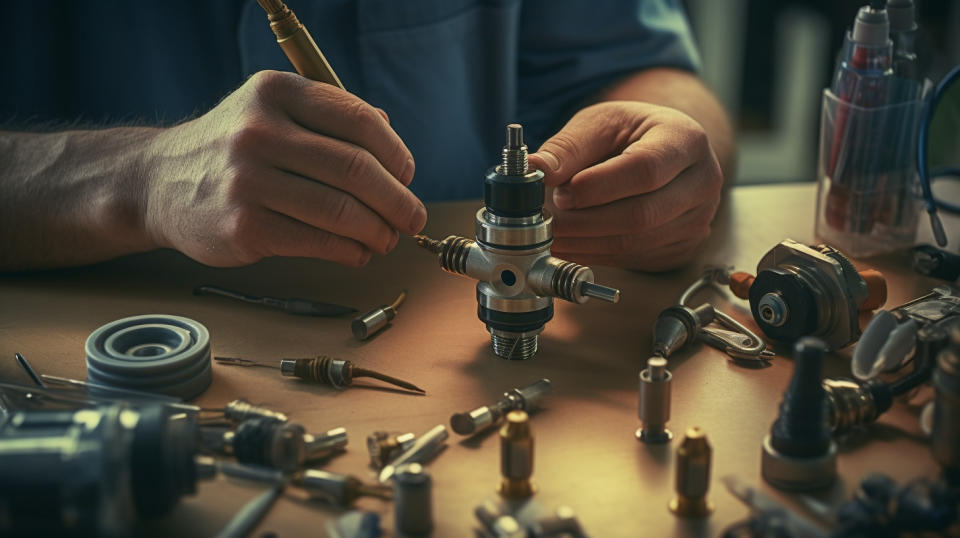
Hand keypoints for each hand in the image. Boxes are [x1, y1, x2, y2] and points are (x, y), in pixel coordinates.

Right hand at [142, 70, 425, 266]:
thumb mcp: (273, 111)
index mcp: (276, 92)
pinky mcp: (244, 226)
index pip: (359, 121)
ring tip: (388, 239)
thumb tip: (391, 139)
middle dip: (397, 200)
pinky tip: (358, 252)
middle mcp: (259, 131)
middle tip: (412, 217)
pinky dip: (350, 251)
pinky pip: (317, 242)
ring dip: (378, 231)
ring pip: (341, 211)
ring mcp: (248, 180)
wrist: (160, 183)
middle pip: (356, 169)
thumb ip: (330, 117)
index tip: (407, 176)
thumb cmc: (233, 148)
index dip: (396, 154)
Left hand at [528, 101, 722, 271]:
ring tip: (551, 232)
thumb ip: (569, 146)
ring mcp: (696, 220)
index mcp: (685, 140)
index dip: (599, 187)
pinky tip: (570, 244)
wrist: (662, 154)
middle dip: (586, 220)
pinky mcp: (682, 246)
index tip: (562, 192)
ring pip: (636, 243)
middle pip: (642, 214)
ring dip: (585, 243)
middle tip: (549, 217)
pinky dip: (594, 254)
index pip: (646, 169)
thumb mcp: (600, 123)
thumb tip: (536, 169)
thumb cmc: (631, 133)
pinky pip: (634, 259)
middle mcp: (702, 182)